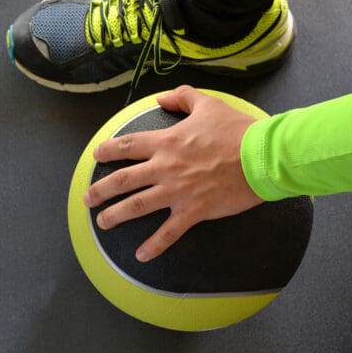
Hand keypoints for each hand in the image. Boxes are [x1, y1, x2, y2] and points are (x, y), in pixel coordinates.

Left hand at [83, 85, 263, 261]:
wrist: (264, 155)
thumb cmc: (238, 130)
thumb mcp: (208, 104)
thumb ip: (182, 97)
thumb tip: (162, 98)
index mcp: (166, 141)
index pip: (127, 146)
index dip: (107, 151)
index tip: (96, 156)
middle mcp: (165, 166)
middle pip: (122, 180)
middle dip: (100, 190)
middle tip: (87, 198)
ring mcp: (177, 190)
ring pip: (136, 206)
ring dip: (115, 216)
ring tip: (102, 224)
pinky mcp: (193, 210)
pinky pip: (168, 232)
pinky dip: (154, 245)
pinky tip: (141, 255)